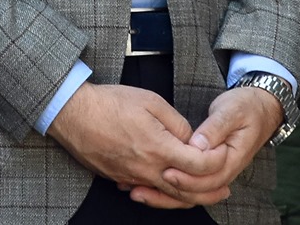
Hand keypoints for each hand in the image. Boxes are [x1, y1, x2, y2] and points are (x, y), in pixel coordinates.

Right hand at [46, 82, 221, 206]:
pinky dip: (164, 192)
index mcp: (159, 147)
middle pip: (186, 190)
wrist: (74, 114)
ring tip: (204, 193)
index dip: (216, 160)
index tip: (222, 153)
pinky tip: (171, 187)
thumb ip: (177, 123)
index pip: (199, 164)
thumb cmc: (110, 103)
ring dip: (189, 196)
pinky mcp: (120, 178)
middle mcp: (147, 169)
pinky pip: (147, 190)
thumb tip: (191, 139)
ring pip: (167, 195)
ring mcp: (132, 177)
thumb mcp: (151, 101)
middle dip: (210, 191)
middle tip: (225, 189)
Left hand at [131, 83, 282, 207]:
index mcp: (232, 158)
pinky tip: (148, 185)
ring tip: (138, 192)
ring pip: (191, 192)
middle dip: (170, 191)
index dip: (187, 178)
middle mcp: (225, 170)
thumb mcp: (231, 111)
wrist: (259, 109)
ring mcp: (216, 171)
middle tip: (144, 186)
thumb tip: (198, 144)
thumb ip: (215, 128)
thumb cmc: (245, 107)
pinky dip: (169, 187)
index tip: (167, 171)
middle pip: (198, 191)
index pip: (209, 178)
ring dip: (165, 195)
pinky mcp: (207, 168)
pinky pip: (189, 184)